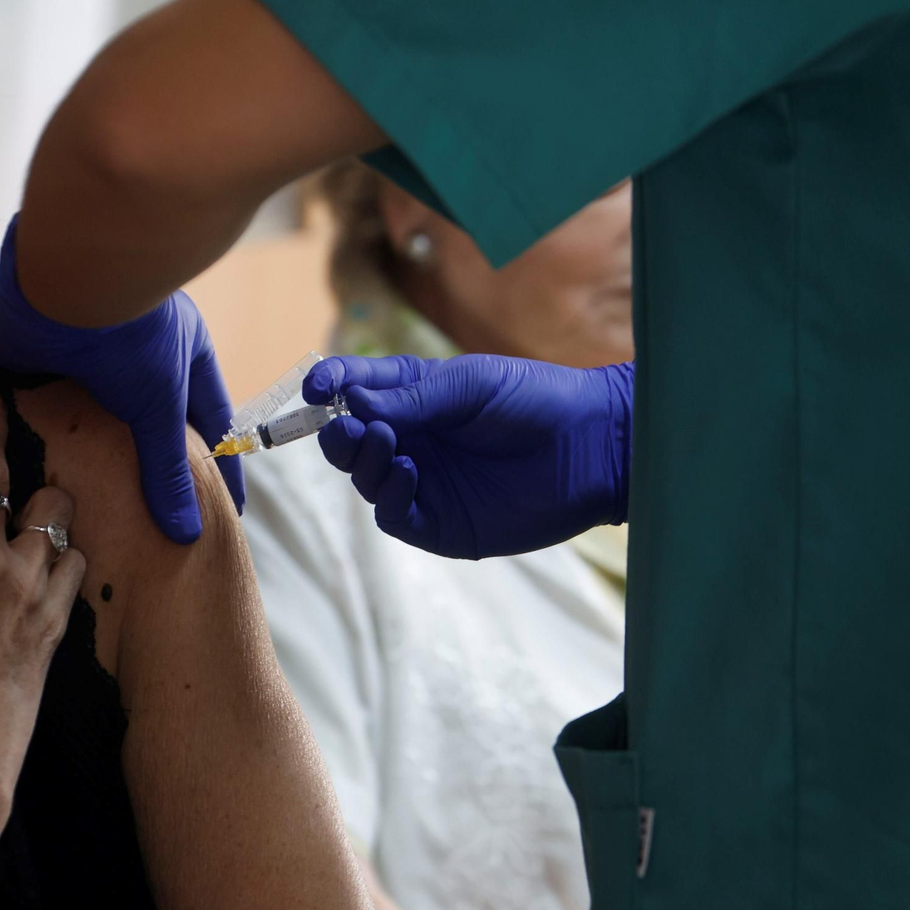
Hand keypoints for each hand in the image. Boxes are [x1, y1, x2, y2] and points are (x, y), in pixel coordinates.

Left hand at [0, 214, 244, 543]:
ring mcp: (91, 352)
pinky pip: (47, 402)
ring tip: (97, 505)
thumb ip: (168, 471)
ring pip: (97, 411)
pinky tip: (42, 469)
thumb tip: (188, 534)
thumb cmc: (133, 335)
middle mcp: (139, 352)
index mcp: (183, 353)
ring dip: (93, 449)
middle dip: (153, 461)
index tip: (230, 508)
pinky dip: (45, 432)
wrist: (64, 278)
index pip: (209, 421)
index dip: (219, 464)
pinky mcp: (43, 357)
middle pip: (150, 418)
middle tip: (161, 516)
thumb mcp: (160, 409)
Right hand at [304, 354, 632, 559]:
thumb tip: (352, 403)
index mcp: (415, 398)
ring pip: (364, 478)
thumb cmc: (536, 401)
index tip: (317, 387)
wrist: (591, 446)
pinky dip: (389, 494)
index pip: (356, 392)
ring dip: (363, 459)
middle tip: (345, 422)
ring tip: (384, 439)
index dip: (332, 387)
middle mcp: (412, 441)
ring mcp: (424, 484)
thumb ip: (411, 397)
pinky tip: (409, 471)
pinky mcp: (440, 523)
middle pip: (350, 441)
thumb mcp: (469, 385)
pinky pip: (394, 515)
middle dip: (338, 431)